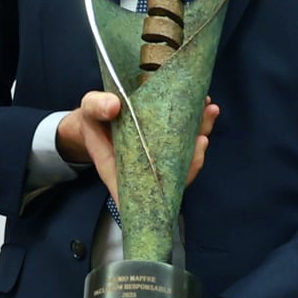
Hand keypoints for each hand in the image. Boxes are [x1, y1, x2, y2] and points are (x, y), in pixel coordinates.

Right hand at [58, 91, 220, 205]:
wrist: (101, 113)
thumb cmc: (94, 118)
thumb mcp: (89, 109)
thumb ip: (96, 108)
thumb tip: (114, 106)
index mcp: (121, 171)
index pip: (146, 192)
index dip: (163, 191)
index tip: (177, 178)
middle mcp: (146, 167)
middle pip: (174, 175)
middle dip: (193, 160)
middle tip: (202, 138)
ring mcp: (161, 155)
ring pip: (186, 155)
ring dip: (202, 133)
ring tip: (209, 112)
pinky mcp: (170, 141)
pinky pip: (189, 137)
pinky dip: (199, 122)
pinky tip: (205, 105)